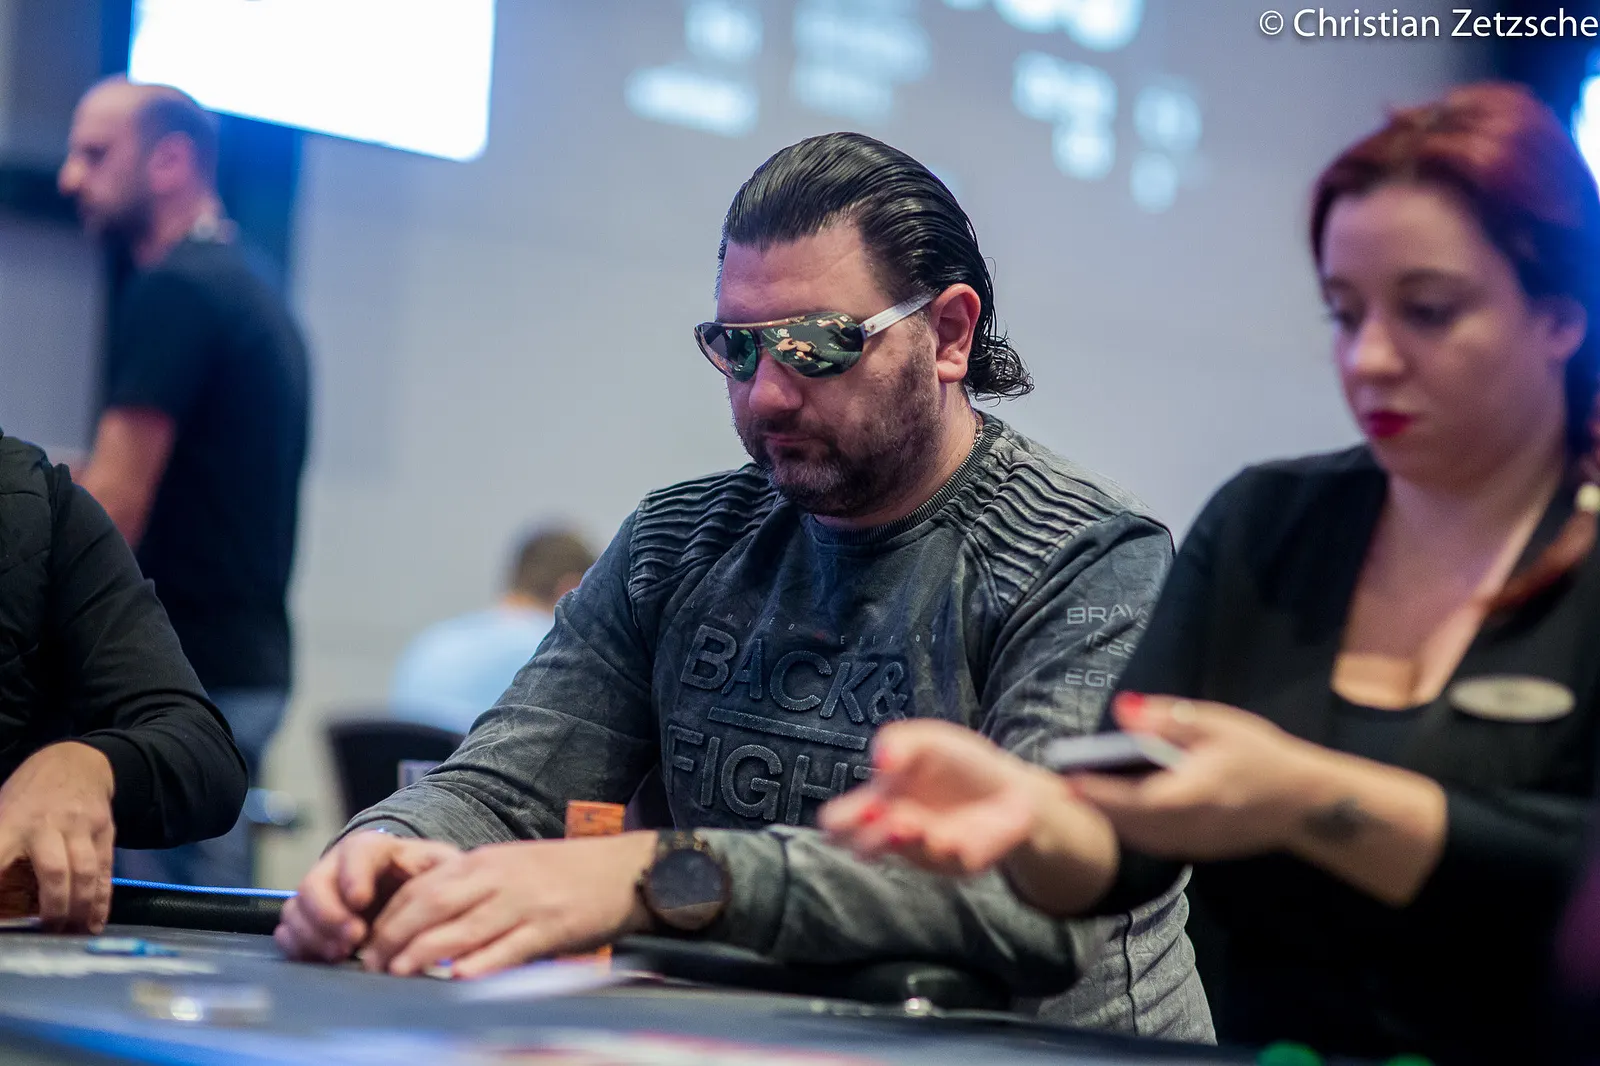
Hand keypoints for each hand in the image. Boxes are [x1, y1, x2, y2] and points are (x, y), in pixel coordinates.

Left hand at [0, 742, 115, 931]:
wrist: (79, 761)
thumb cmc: (29, 793)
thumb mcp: (2, 809)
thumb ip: (1, 845)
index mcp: (13, 821)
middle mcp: (49, 825)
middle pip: (54, 872)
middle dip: (52, 909)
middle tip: (47, 933)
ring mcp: (82, 828)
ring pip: (85, 873)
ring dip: (79, 909)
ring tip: (71, 934)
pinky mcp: (105, 831)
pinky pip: (106, 870)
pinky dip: (101, 900)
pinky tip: (95, 923)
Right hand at [275, 831, 461, 962]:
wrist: (403, 884)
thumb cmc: (424, 876)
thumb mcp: (441, 868)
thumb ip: (443, 876)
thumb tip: (446, 901)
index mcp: (373, 849)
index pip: (356, 852)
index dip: (353, 876)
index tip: (360, 901)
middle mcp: (337, 866)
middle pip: (315, 883)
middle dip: (330, 914)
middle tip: (353, 938)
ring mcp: (319, 892)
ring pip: (297, 907)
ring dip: (314, 934)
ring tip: (341, 953)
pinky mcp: (308, 918)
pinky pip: (287, 930)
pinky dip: (298, 945)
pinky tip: (322, 957)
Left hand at [358, 832, 657, 978]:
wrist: (625, 869)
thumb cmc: (564, 874)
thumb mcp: (511, 867)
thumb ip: (472, 887)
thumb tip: (425, 919)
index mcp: (485, 861)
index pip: (421, 886)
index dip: (388, 916)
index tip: (366, 942)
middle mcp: (498, 878)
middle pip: (431, 905)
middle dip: (394, 937)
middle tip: (371, 965)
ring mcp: (524, 903)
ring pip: (461, 928)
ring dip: (423, 953)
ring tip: (397, 974)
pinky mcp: (550, 928)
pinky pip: (508, 948)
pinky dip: (480, 964)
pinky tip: (457, 978)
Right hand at [821, 719, 1063, 876]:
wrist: (1011, 788)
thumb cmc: (958, 763)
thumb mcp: (927, 740)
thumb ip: (899, 742)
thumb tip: (879, 760)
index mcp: (879, 800)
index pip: (840, 821)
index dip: (836, 821)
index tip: (852, 810)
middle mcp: (895, 830)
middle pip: (862, 846)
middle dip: (866, 837)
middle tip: (882, 817)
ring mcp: (924, 849)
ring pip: (902, 854)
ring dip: (903, 840)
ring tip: (908, 823)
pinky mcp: (957, 862)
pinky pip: (945, 862)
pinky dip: (946, 849)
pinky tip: (948, 838)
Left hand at [1070, 693, 1324, 859]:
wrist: (1304, 803)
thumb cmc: (1261, 757)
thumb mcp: (1217, 726)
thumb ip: (1167, 719)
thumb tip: (1122, 709)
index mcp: (1187, 797)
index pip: (1129, 799)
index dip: (1094, 791)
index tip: (1064, 779)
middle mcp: (1185, 829)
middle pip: (1125, 823)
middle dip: (1093, 806)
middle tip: (1060, 788)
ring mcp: (1191, 846)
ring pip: (1136, 838)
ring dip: (1108, 820)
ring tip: (1081, 797)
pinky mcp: (1198, 853)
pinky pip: (1152, 843)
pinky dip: (1130, 829)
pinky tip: (1118, 812)